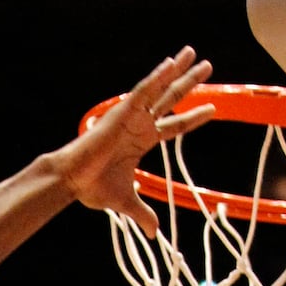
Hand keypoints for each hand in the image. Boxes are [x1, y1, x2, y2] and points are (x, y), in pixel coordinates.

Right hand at [50, 48, 214, 232]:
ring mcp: (131, 116)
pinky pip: (142, 91)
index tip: (212, 109)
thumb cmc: (93, 187)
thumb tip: (154, 232)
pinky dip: (156, 78)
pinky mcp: (121, 112)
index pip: (173, 125)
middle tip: (207, 65)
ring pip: (159, 88)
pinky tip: (169, 64)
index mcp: (142, 141)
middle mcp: (139, 124)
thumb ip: (142, 213)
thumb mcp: (126, 202)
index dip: (192, 118)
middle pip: (170, 99)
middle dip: (188, 82)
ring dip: (176, 70)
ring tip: (193, 53)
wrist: (73, 180)